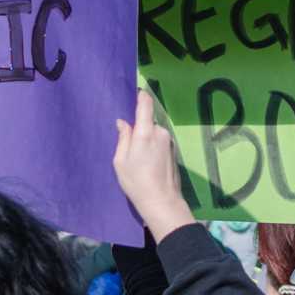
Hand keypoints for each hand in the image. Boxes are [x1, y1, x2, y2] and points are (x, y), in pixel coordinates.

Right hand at [114, 88, 192, 241]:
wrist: (162, 201)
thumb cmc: (136, 181)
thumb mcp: (120, 160)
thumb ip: (123, 138)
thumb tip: (123, 122)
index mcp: (145, 132)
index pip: (145, 104)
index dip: (140, 95)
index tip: (135, 92)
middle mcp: (160, 132)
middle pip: (148, 120)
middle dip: (138, 126)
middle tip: (128, 141)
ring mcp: (169, 141)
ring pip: (154, 132)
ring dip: (146, 138)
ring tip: (137, 156)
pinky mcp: (174, 151)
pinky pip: (160, 141)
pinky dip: (153, 146)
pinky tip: (147, 162)